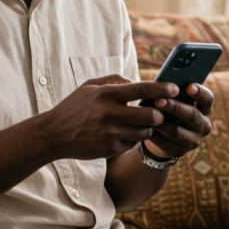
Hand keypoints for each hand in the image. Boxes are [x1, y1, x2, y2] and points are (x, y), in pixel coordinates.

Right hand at [39, 74, 180, 160]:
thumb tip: (135, 81)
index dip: (162, 89)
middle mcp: (110, 113)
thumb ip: (113, 80)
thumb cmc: (74, 107)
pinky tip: (126, 134)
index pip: (141, 89)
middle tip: (159, 112)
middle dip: (159, 114)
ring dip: (148, 128)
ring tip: (142, 123)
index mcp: (107, 94)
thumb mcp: (89, 86)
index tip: (175, 88)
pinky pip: (133, 143)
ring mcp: (111, 133)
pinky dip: (134, 138)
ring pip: (145, 132)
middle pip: (150, 115)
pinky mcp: (110, 148)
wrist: (54, 134)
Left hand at [143, 83, 213, 159]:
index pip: (207, 99)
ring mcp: (193, 141)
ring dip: (161, 122)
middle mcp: (203, 125)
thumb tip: (161, 85)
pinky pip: (165, 143)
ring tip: (147, 114)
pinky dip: (154, 134)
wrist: (165, 137)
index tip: (189, 86)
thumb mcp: (175, 101)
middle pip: (192, 115)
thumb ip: (173, 94)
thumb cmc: (170, 111)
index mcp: (205, 109)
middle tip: (158, 100)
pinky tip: (144, 128)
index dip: (200, 92)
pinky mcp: (180, 151)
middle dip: (174, 107)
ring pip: (177, 131)